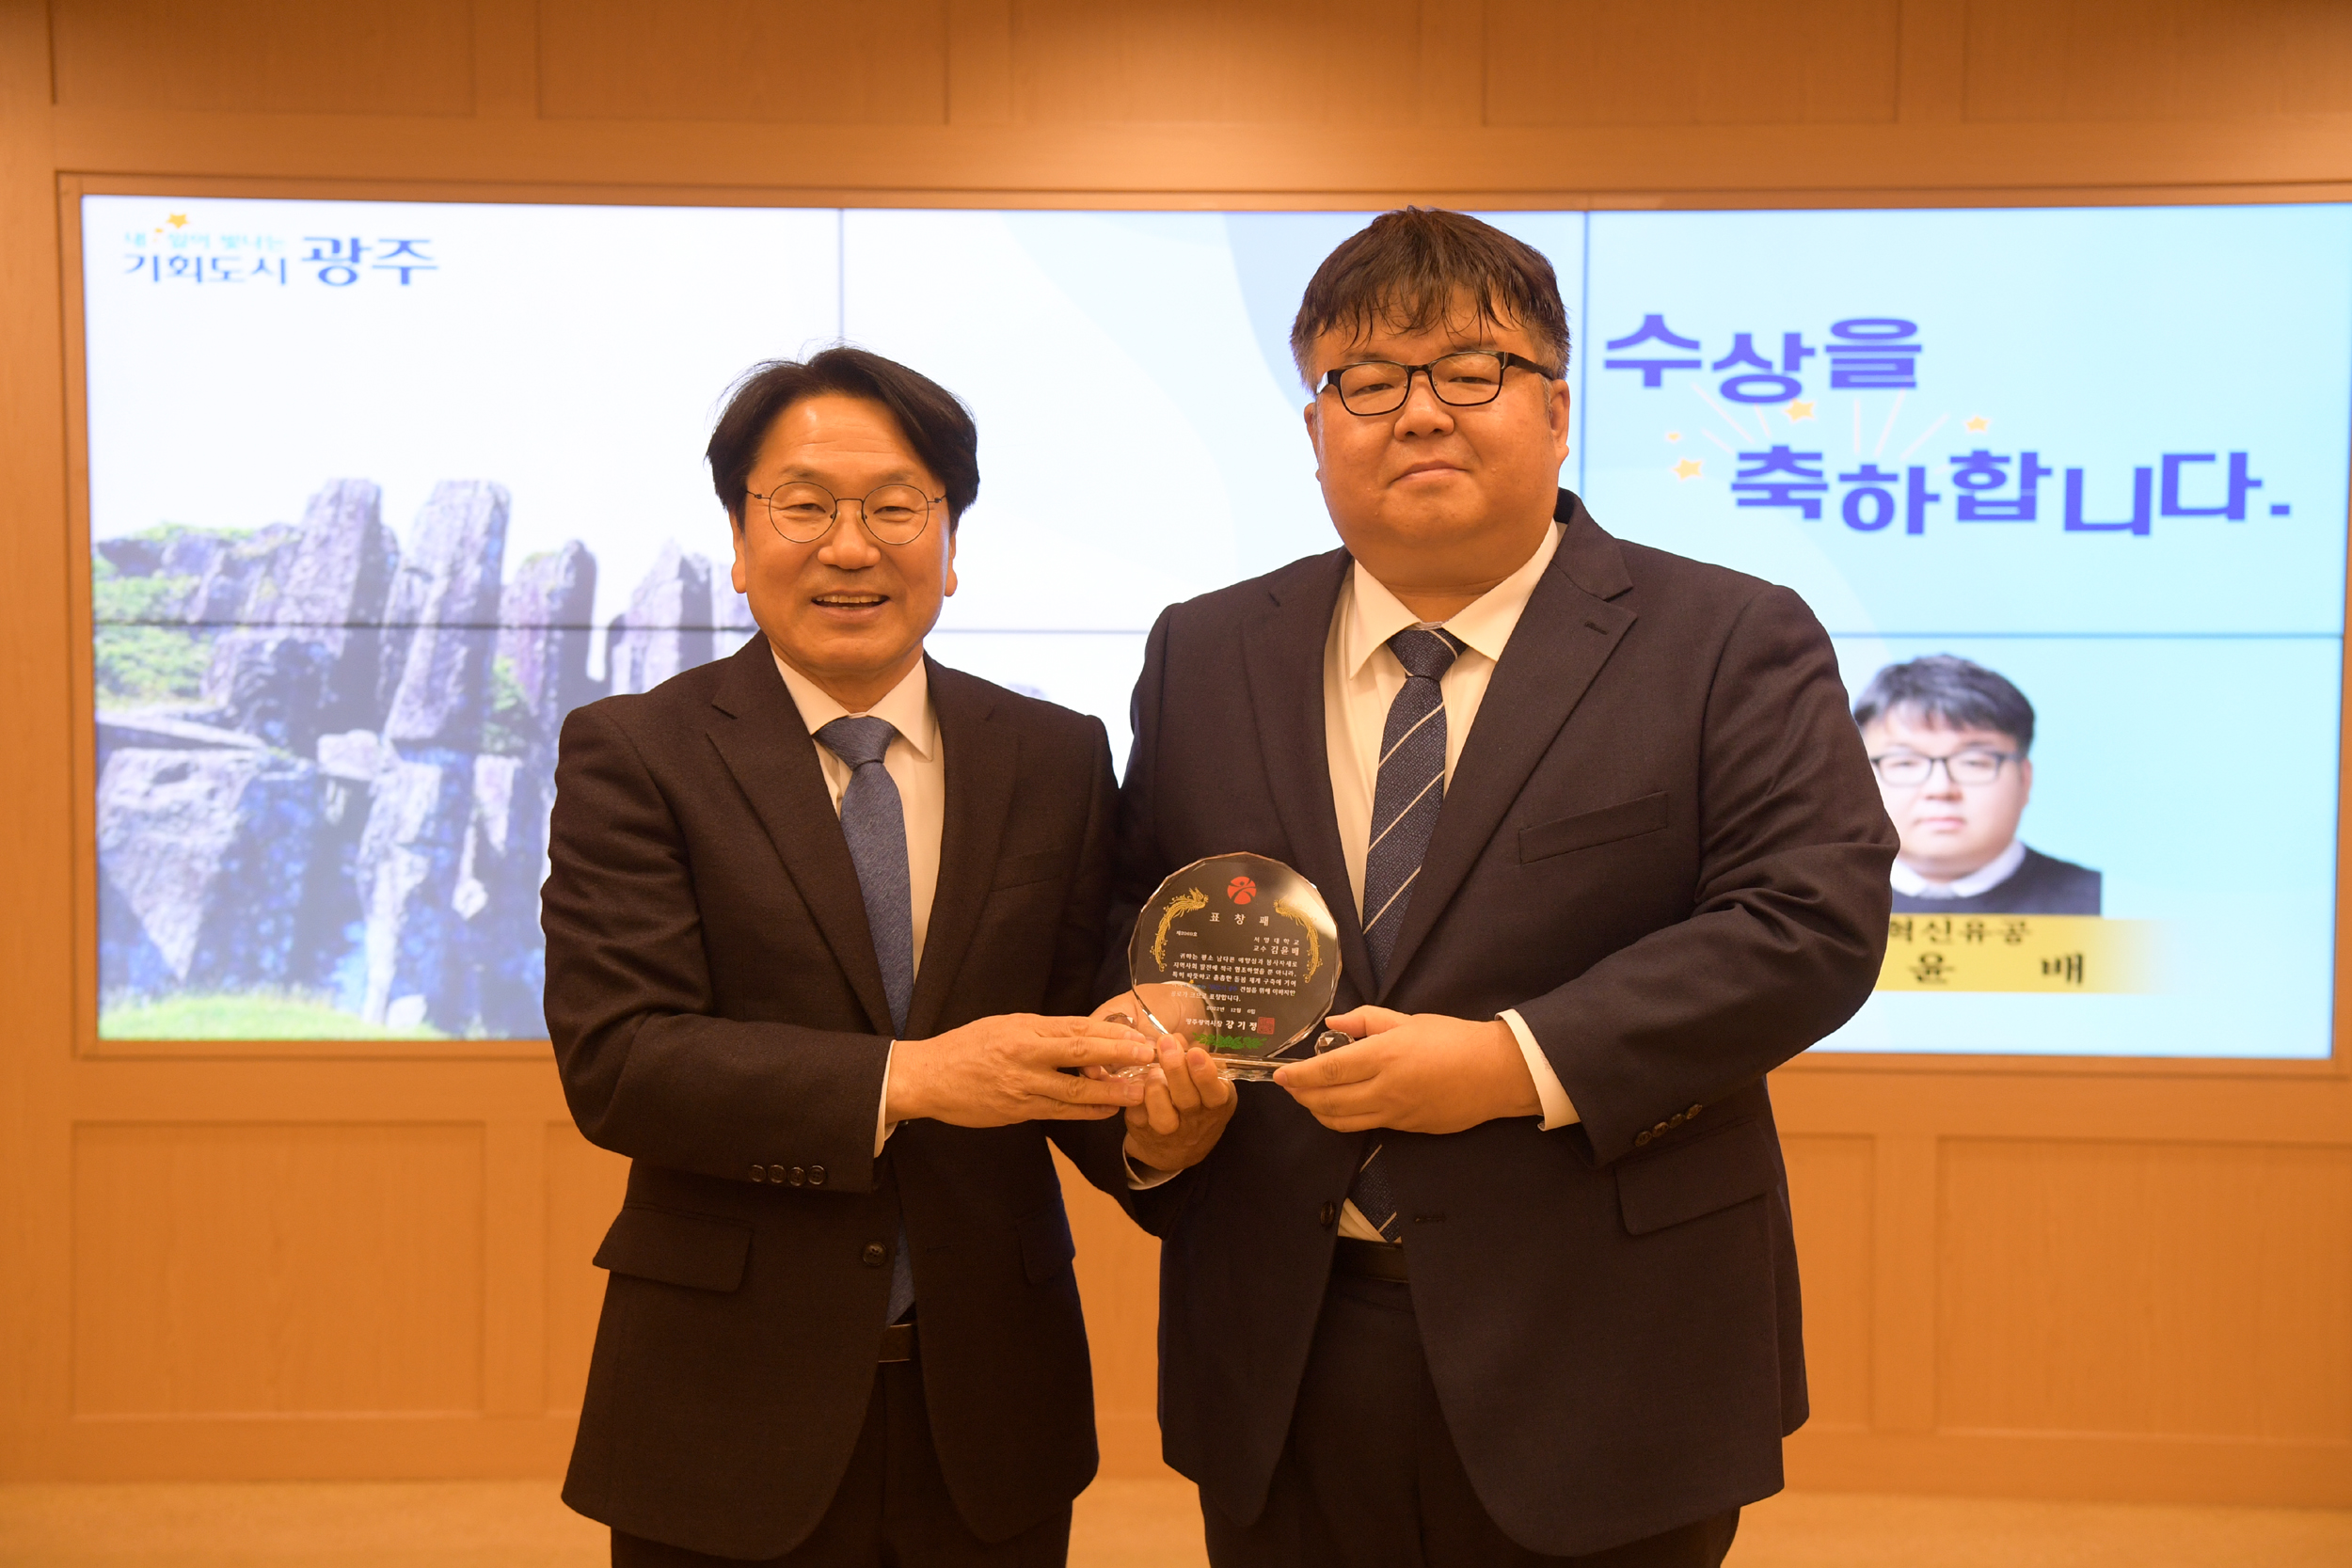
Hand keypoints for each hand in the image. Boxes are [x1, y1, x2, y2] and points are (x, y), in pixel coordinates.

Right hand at [887, 1014, 1153, 1127]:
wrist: (929, 1078)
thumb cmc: (967, 1047)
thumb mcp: (1005, 1025)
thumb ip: (1042, 1031)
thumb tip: (1083, 1033)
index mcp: (1024, 1030)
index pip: (1076, 1029)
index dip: (1111, 1034)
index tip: (1139, 1037)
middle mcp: (1025, 1057)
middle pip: (1080, 1054)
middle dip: (1119, 1057)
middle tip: (1150, 1059)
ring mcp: (1021, 1087)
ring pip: (1074, 1092)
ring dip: (1110, 1093)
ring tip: (1140, 1093)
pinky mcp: (1017, 1111)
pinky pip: (1059, 1113)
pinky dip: (1086, 1112)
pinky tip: (1107, 1110)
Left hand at [1088, 989, 1236, 1172]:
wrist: (1177, 1148)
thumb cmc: (1197, 1106)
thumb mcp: (1211, 1087)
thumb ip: (1202, 1064)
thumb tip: (1181, 1039)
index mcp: (1216, 1105)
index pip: (1215, 1093)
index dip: (1205, 1073)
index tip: (1194, 1052)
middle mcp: (1194, 1120)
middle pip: (1186, 1099)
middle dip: (1176, 1069)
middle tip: (1166, 1043)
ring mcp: (1168, 1129)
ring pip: (1161, 1112)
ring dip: (1155, 1085)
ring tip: (1152, 1068)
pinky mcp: (1142, 1129)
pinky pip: (1137, 1112)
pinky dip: (1135, 1093)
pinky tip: (1136, 1078)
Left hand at [1271, 1007, 1539, 1133]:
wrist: (1495, 1074)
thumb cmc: (1453, 1040)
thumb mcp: (1409, 1020)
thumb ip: (1366, 1021)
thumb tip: (1333, 1024)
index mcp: (1384, 1056)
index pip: (1328, 1070)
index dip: (1299, 1076)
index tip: (1280, 1075)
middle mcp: (1384, 1089)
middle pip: (1328, 1102)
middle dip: (1302, 1097)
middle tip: (1291, 1088)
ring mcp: (1395, 1114)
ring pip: (1342, 1121)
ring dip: (1319, 1112)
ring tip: (1310, 1100)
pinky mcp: (1406, 1129)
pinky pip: (1366, 1126)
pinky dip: (1344, 1119)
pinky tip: (1343, 1107)